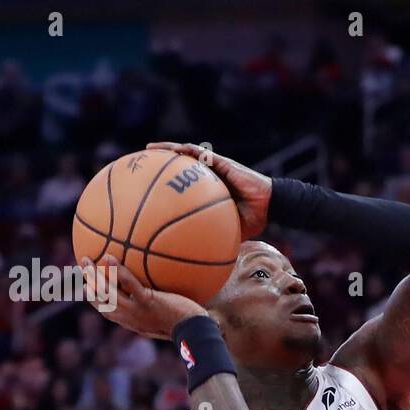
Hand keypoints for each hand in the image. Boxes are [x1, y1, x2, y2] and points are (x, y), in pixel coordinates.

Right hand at [80, 255, 207, 340]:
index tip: (86, 284)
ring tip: (86, 259)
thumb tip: (153, 292)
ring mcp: (135, 310)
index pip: (105, 309)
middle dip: (87, 281)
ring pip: (106, 292)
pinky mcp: (146, 302)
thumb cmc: (184, 324)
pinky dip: (117, 271)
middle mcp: (128, 317)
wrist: (194, 331)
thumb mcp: (163, 318)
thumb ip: (153, 307)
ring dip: (93, 275)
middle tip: (82, 264)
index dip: (93, 296)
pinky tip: (111, 257)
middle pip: (99, 299)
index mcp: (129, 320)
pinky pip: (128, 285)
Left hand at [147, 142, 270, 239]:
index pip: (183, 185)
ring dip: (167, 150)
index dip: (165, 184)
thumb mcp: (228, 232)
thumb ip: (214, 240)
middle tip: (140, 164)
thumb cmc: (253, 219)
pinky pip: (200, 153)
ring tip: (149, 149)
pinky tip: (172, 149)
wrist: (269, 205)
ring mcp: (214, 168)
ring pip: (185, 154)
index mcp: (208, 191)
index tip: (146, 188)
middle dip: (159, 165)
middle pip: (179, 167)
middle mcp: (208, 177)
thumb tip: (201, 260)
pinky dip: (185, 150)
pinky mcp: (222, 162)